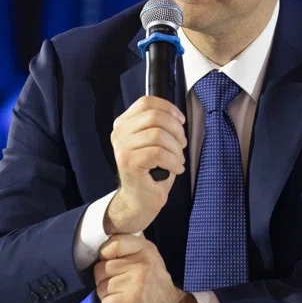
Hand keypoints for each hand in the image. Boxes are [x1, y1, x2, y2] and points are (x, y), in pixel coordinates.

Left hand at [95, 234, 199, 302]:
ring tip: (125, 296)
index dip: (105, 255)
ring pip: (102, 287)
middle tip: (121, 286)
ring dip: (109, 296)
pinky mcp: (133, 300)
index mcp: (145, 248)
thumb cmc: (153, 283)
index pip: (113, 243)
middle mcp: (143, 262)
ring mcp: (138, 281)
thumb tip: (102, 242)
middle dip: (105, 280)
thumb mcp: (147, 257)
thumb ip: (128, 248)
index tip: (112, 263)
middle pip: (101, 268)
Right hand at [105, 96, 186, 233]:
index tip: (181, 121)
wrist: (139, 200)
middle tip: (182, 145)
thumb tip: (176, 115)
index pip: (146, 102)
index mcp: (124, 123)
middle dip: (176, 130)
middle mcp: (119, 133)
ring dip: (176, 148)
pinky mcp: (129, 162)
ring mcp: (122, 147)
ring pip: (158, 135)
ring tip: (178, 159)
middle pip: (154, 116)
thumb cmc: (151, 170)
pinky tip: (175, 168)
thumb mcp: (154, 142)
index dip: (168, 108)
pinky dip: (173, 161)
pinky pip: (159, 153)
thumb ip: (158, 125)